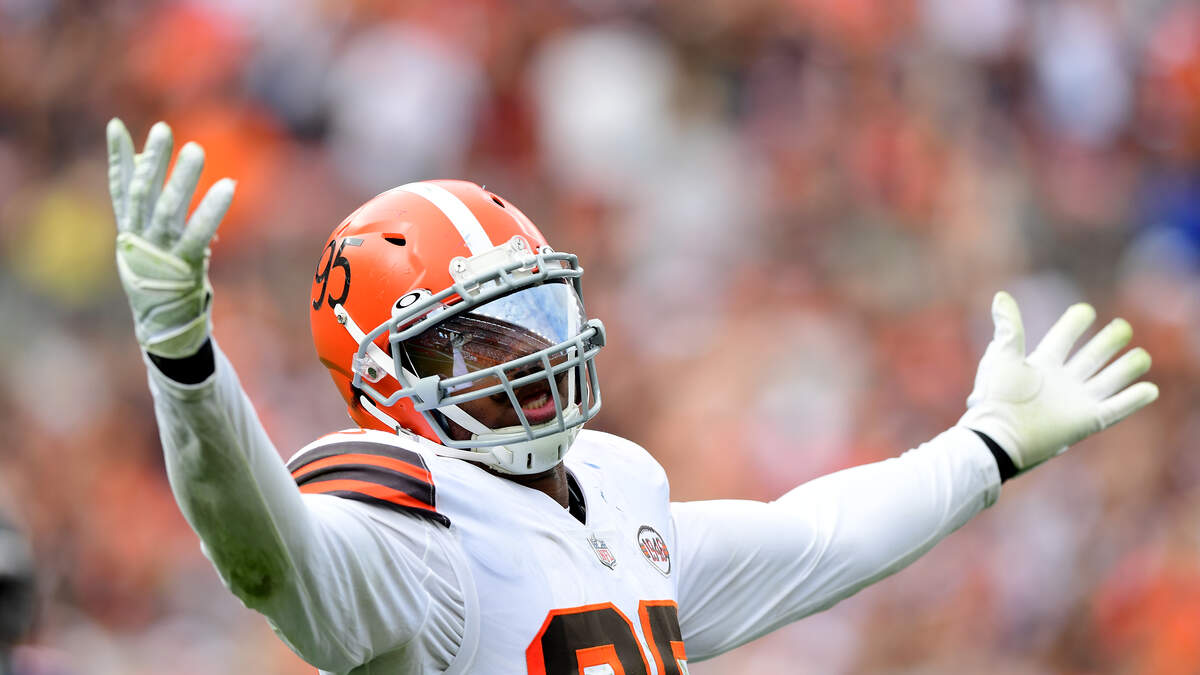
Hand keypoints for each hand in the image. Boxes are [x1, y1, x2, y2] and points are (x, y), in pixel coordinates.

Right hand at [107, 119, 234, 357]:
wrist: (165, 332)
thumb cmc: (162, 286)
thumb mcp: (151, 248)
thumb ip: (153, 213)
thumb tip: (149, 172)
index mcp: (128, 235)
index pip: (120, 190)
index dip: (118, 159)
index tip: (116, 126)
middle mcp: (139, 241)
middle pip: (142, 193)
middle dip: (153, 159)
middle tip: (164, 129)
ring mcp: (160, 254)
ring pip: (166, 209)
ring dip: (180, 177)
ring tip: (195, 149)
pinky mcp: (184, 266)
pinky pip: (199, 234)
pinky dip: (212, 210)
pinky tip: (228, 187)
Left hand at [959, 291, 1158, 472]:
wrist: (999, 436)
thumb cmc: (997, 398)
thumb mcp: (1003, 357)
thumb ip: (1009, 327)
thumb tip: (1001, 296)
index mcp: (1040, 366)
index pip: (1062, 339)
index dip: (1074, 324)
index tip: (1085, 310)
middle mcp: (1061, 382)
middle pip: (1090, 358)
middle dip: (1107, 343)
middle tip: (1123, 326)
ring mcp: (1075, 401)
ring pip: (1108, 381)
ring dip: (1126, 369)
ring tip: (1143, 355)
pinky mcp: (1086, 421)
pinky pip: (1115, 409)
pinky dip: (1133, 400)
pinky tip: (1150, 389)